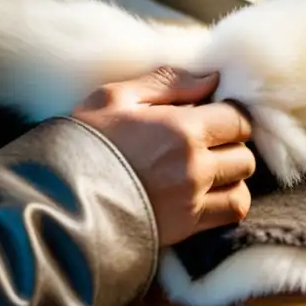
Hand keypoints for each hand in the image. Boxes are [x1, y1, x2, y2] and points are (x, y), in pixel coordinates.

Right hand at [72, 67, 254, 246]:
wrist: (62, 198)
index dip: (226, 113)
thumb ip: (167, 82)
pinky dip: (228, 202)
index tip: (210, 113)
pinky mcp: (186, 227)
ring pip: (241, 184)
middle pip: (244, 153)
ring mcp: (193, 200)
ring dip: (231, 174)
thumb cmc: (84, 141)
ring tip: (207, 169)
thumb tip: (210, 78)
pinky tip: (207, 193)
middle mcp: (195, 166)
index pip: (236, 118)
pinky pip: (231, 214)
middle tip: (205, 141)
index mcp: (182, 129)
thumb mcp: (115, 97)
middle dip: (230, 143)